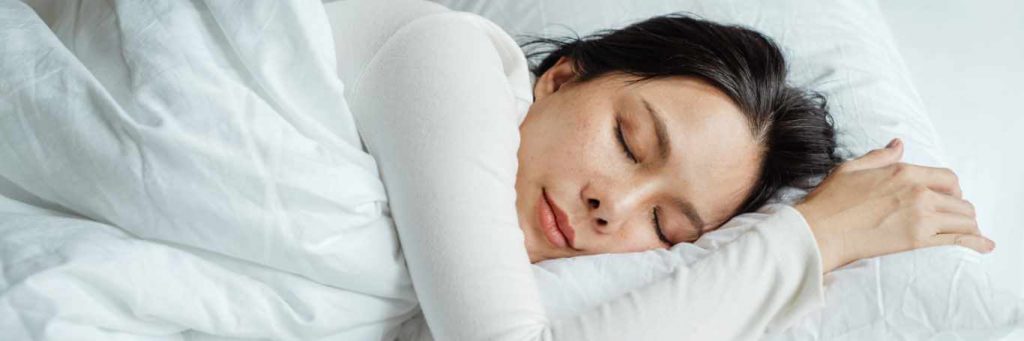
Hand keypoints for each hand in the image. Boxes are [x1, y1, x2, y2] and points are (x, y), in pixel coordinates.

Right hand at [795, 138, 993, 272]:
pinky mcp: (917, 239)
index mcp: (903, 172)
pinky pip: (957, 239)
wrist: (820, 231)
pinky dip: (975, 242)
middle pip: (959, 199)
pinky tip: (985, 246)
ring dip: (967, 225)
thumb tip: (898, 145)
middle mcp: (918, 191)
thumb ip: (880, 157)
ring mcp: (920, 216)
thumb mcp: (852, 168)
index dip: (952, 189)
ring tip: (968, 232)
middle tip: (953, 218)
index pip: (947, 178)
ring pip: (964, 219)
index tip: (948, 198)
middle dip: (960, 209)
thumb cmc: (830, 201)